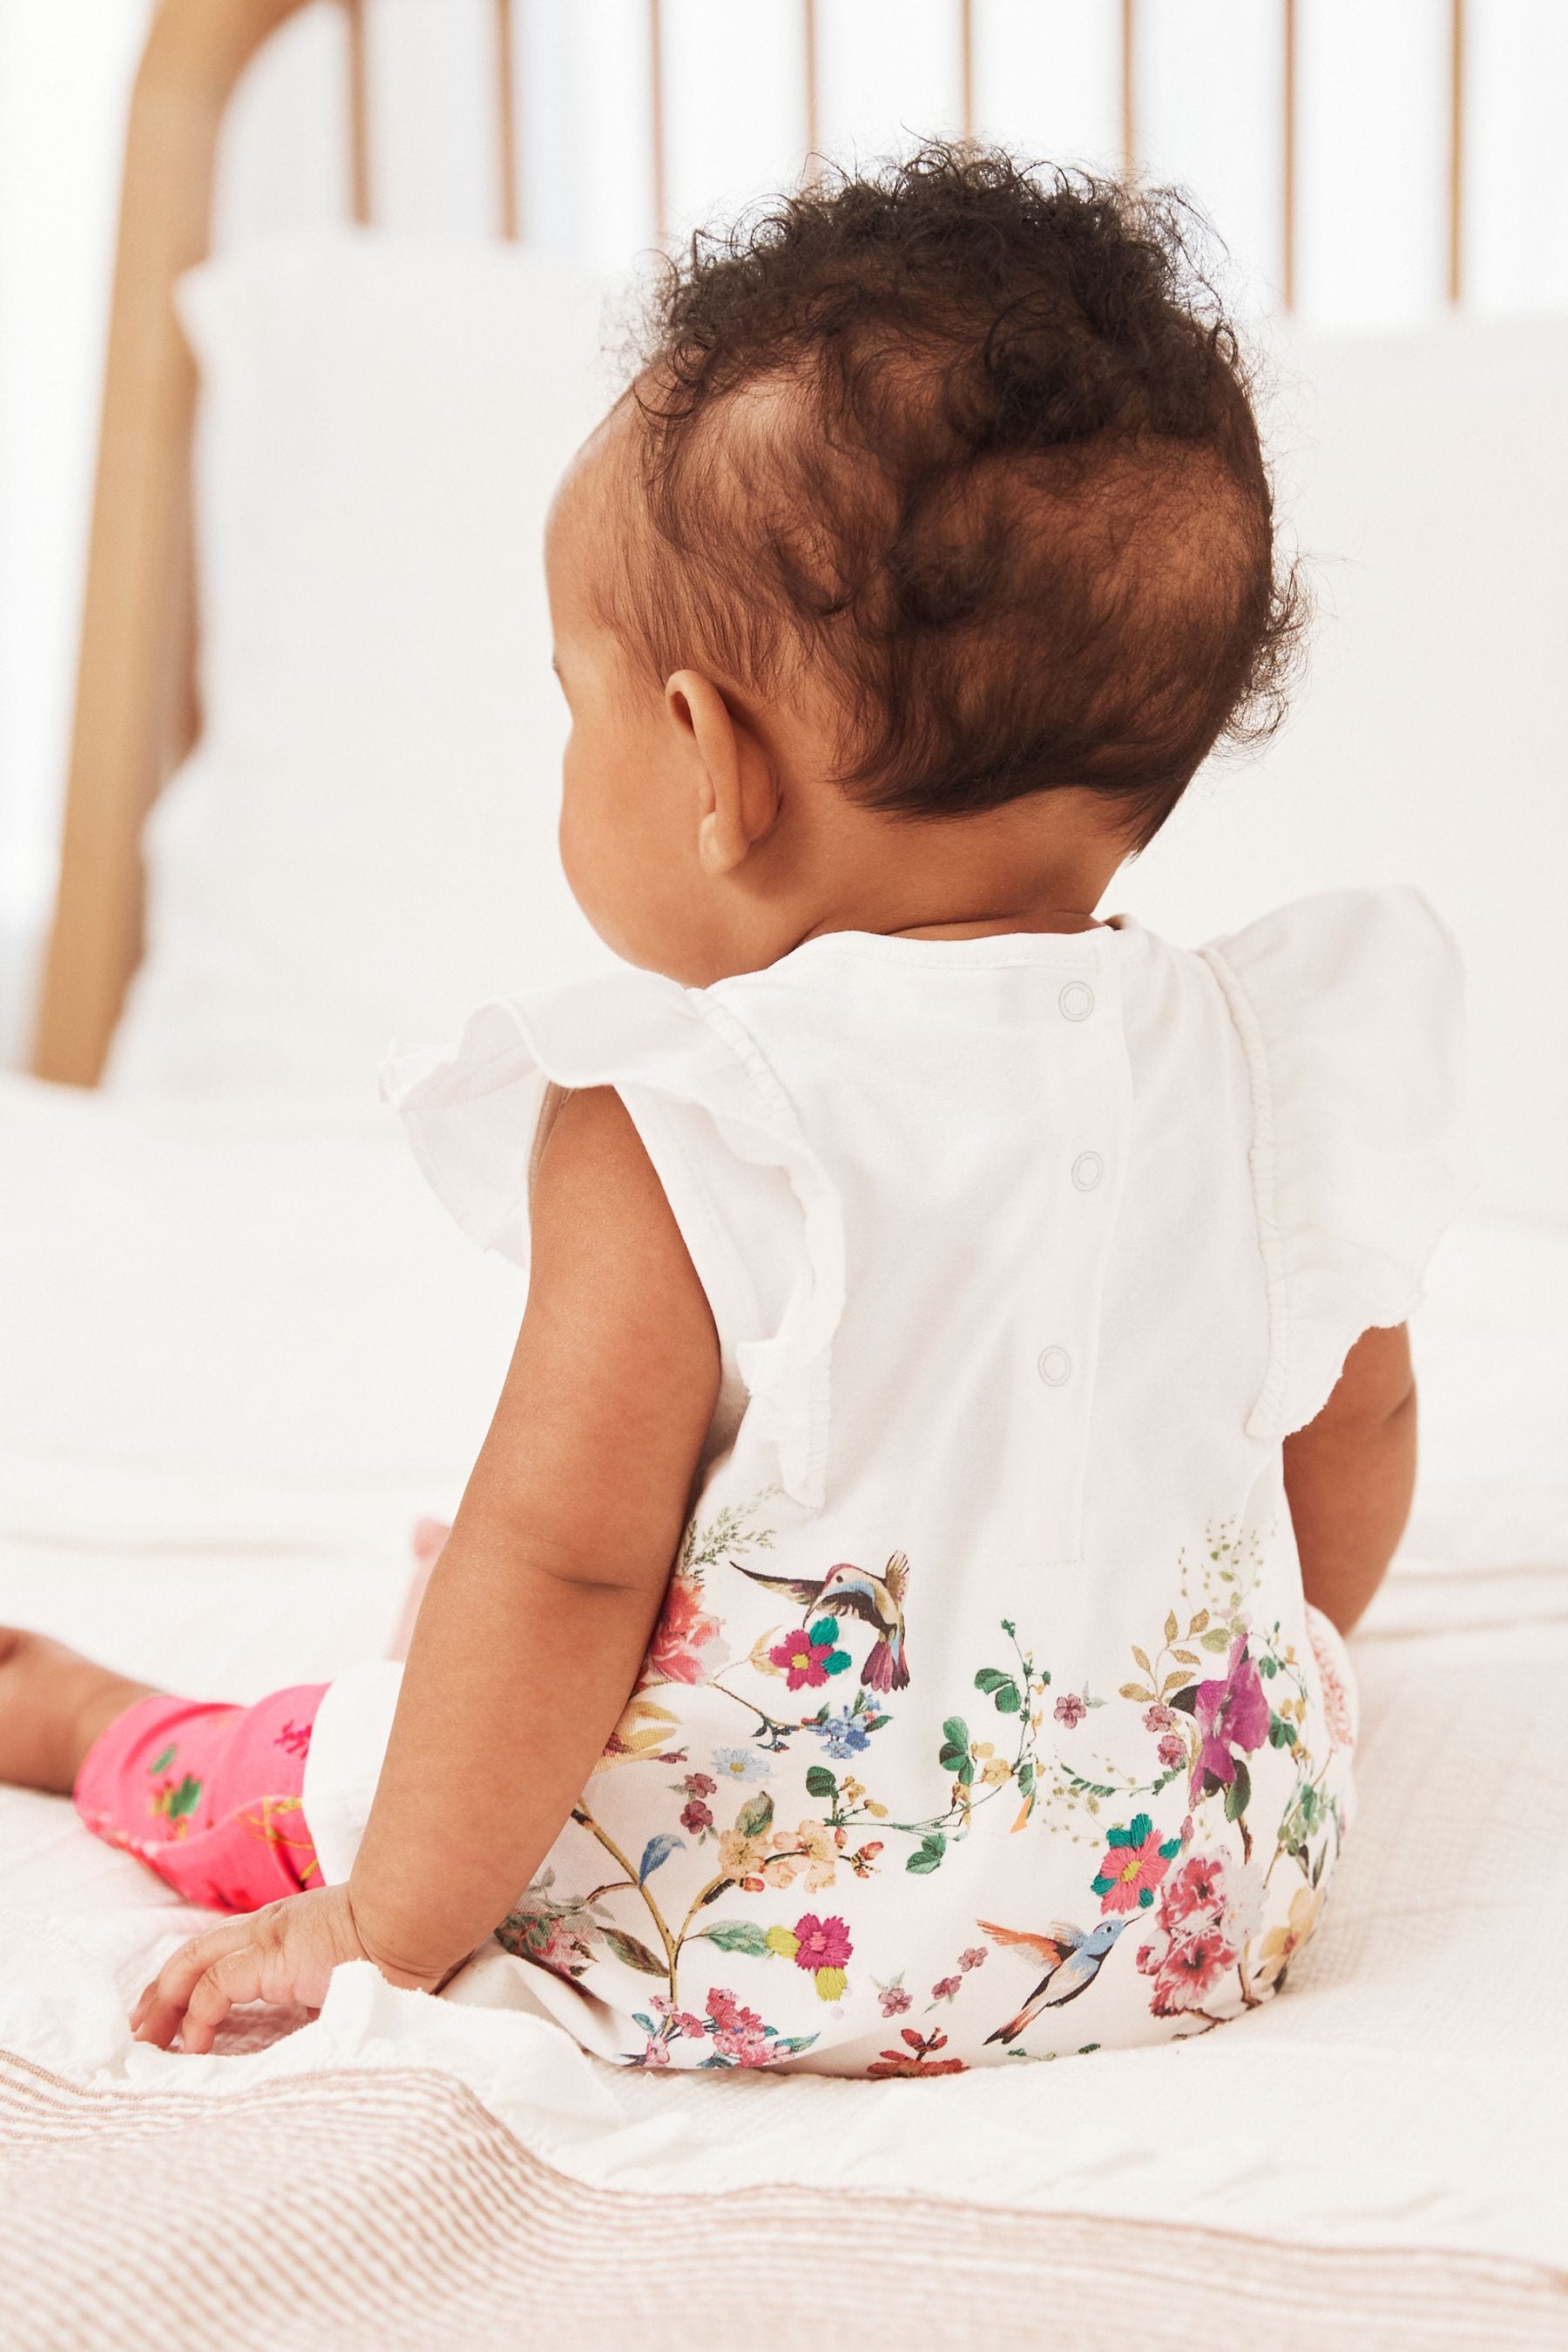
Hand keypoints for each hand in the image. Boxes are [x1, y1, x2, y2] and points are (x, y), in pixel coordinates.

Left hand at [130, 1882, 444, 2052]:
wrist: (416, 1919)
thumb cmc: (398, 1948)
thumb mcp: (348, 1978)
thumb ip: (322, 1996)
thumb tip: (311, 2034)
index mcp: (284, 1933)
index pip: (220, 1953)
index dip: (189, 1983)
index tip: (171, 2020)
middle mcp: (267, 1930)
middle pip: (193, 1954)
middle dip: (161, 1993)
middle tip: (141, 2033)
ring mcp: (266, 1938)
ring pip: (192, 1962)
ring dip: (164, 2003)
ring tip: (148, 2042)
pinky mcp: (269, 1954)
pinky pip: (215, 1986)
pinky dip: (198, 2015)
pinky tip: (193, 2046)